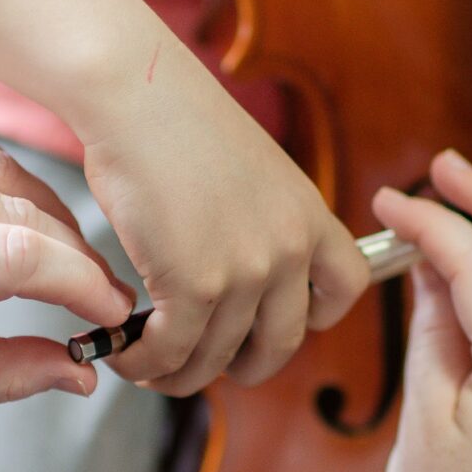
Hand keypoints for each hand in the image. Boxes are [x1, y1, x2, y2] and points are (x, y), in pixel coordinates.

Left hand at [0, 115, 132, 422]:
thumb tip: (86, 372)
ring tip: (56, 265)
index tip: (114, 317)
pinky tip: (4, 219)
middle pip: (18, 205)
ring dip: (42, 213)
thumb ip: (0, 375)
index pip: (18, 254)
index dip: (84, 285)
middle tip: (97, 299)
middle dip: (74, 255)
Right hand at [77, 30, 367, 396]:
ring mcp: (246, 270)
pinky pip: (172, 351)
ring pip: (217, 358)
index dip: (316, 317)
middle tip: (207, 364)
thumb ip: (263, 220)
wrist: (137, 97)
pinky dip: (144, 363)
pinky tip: (123, 353)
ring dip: (177, 374)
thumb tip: (240, 265)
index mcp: (308, 215)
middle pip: (282, 344)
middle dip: (242, 366)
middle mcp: (289, 248)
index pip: (347, 286)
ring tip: (146, 364)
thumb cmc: (176, 123)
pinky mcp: (195, 284)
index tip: (276, 322)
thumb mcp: (252, 170)